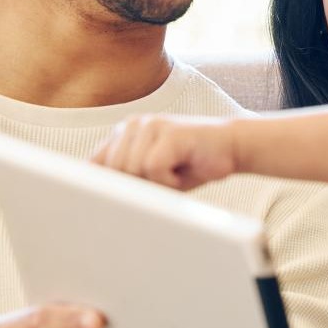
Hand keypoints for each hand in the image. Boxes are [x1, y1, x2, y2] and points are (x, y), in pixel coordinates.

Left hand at [92, 114, 239, 190]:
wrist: (232, 149)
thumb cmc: (191, 166)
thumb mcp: (151, 176)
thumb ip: (125, 180)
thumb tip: (97, 199)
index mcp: (122, 134)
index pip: (95, 164)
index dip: (99, 185)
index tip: (100, 202)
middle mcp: (131, 125)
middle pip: (114, 171)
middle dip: (138, 186)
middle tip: (164, 181)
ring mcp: (149, 125)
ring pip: (132, 170)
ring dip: (157, 183)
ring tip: (177, 173)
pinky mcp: (168, 132)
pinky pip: (153, 168)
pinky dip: (170, 180)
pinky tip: (185, 169)